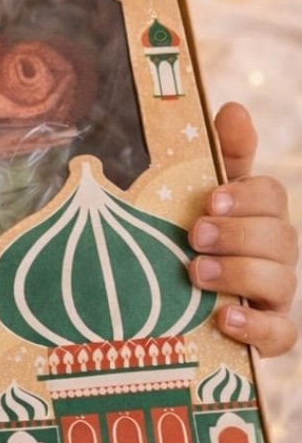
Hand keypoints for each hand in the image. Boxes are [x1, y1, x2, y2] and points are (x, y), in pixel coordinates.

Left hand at [189, 103, 298, 358]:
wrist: (160, 305)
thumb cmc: (186, 240)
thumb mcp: (192, 196)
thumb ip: (219, 157)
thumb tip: (234, 108)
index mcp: (255, 215)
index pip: (271, 196)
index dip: (246, 196)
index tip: (209, 200)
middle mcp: (273, 254)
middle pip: (281, 237)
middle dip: (238, 234)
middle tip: (195, 234)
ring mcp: (274, 295)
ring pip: (282, 281)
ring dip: (240, 273)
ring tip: (196, 272)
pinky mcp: (267, 334)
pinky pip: (282, 334)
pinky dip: (257, 327)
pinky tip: (225, 318)